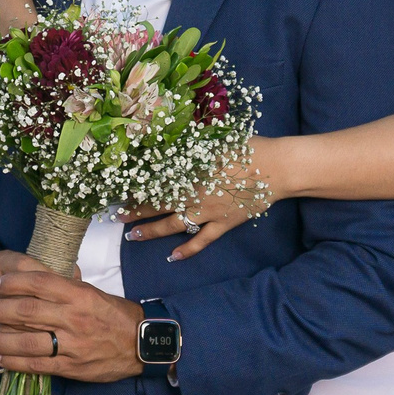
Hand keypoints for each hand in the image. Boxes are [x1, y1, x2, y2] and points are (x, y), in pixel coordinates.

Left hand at [0, 252, 143, 382]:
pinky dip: (15, 362)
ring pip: (27, 342)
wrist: (142, 345)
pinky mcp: (71, 367)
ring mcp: (72, 345)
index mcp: (79, 295)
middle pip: (27, 312)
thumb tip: (34, 276)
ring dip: (1, 340)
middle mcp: (74, 318)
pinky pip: (37, 365)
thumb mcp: (93, 293)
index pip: (39, 283)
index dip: (13, 282)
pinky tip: (1, 358)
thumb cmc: (116, 315)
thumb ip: (65, 287)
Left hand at [122, 140, 280, 260]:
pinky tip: (173, 256)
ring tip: (132, 236)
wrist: (277, 168)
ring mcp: (209, 212)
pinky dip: (187, 250)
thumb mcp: (215, 140)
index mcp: (191, 171)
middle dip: (136, 210)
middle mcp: (195, 193)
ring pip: (174, 224)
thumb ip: (192, 144)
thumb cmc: (248, 148)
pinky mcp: (224, 224)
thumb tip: (170, 138)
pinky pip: (202, 241)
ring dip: (152, 231)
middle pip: (159, 204)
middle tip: (116, 215)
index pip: (156, 181)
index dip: (137, 186)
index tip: (120, 189)